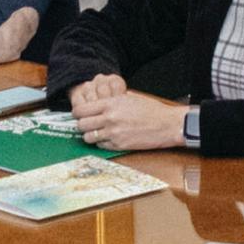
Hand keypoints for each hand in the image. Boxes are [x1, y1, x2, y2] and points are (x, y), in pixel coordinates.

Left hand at [67, 80, 184, 152]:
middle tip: (86, 124)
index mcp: (110, 104)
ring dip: (90, 135)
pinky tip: (107, 138)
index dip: (77, 112)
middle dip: (81, 124)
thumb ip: (111, 99)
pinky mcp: (119, 145)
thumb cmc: (151, 109)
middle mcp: (109, 119)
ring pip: (88, 137)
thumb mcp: (129, 97)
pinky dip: (101, 142)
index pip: (81, 109)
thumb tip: (98, 100)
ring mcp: (114, 133)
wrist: (167, 124)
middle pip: (81, 125)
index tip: (79, 114)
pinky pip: (100, 145)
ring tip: (96, 132)